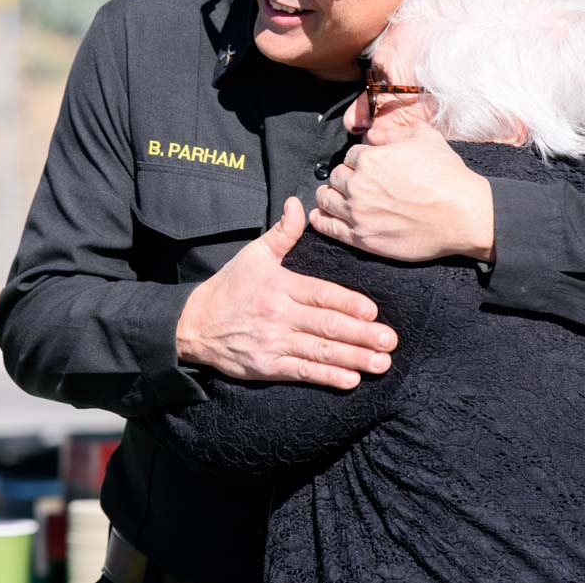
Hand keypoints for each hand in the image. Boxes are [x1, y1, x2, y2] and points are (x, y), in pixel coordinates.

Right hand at [176, 197, 396, 389]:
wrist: (194, 324)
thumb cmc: (230, 287)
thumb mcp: (255, 254)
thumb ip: (283, 232)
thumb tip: (299, 204)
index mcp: (280, 286)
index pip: (321, 294)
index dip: (348, 303)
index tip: (373, 311)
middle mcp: (279, 315)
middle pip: (327, 325)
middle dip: (361, 334)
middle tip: (390, 340)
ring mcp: (273, 342)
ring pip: (320, 351)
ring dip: (354, 358)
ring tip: (381, 362)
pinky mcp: (268, 366)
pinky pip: (303, 372)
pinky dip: (328, 377)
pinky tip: (351, 379)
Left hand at [309, 126, 495, 262]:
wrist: (462, 214)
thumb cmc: (447, 175)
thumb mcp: (424, 138)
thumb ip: (391, 134)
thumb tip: (370, 136)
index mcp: (369, 159)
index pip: (351, 155)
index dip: (360, 159)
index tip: (368, 166)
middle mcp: (358, 185)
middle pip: (336, 176)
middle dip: (344, 177)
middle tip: (355, 183)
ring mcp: (358, 213)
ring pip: (326, 199)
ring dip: (328, 196)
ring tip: (331, 197)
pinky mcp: (362, 238)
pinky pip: (328, 227)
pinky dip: (320, 220)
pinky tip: (319, 217)